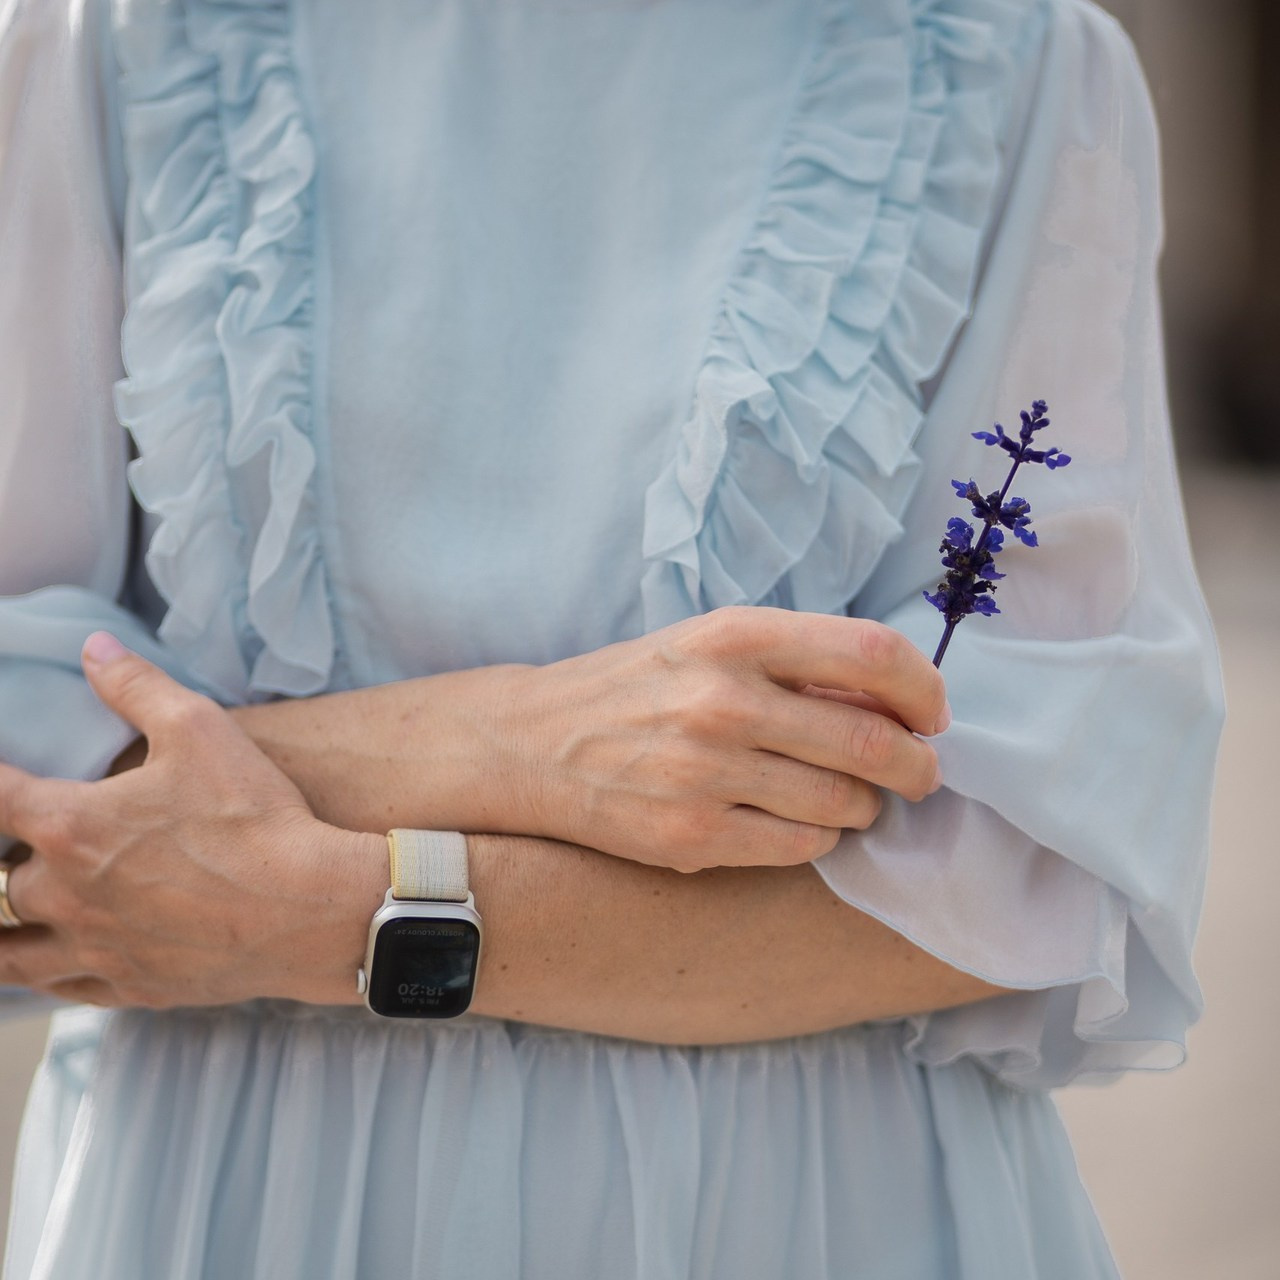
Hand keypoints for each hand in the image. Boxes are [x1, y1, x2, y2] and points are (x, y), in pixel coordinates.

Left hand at [0, 633, 385, 1008]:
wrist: (309, 909)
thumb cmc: (254, 818)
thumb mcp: (200, 729)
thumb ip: (137, 687)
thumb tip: (94, 649)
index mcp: (72, 827)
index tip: (1, 776)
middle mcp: (68, 895)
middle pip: (2, 880)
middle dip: (12, 857)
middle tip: (33, 839)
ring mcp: (97, 949)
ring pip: (9, 953)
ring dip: (4, 927)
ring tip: (14, 910)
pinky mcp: (132, 987)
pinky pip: (60, 989)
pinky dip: (47, 971)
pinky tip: (57, 958)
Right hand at [507, 606, 948, 871]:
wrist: (533, 743)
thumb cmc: (636, 688)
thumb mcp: (708, 643)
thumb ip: (795, 662)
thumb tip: (896, 699)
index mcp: (734, 636)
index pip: (871, 654)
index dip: (924, 689)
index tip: (931, 714)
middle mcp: (723, 700)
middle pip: (872, 742)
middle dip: (917, 767)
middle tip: (919, 774)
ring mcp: (706, 773)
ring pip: (844, 803)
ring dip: (867, 806)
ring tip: (854, 799)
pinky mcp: (692, 836)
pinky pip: (801, 847)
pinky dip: (820, 839)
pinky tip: (804, 823)